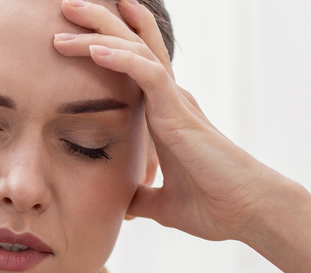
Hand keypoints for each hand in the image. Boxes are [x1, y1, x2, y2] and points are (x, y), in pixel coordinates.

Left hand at [54, 0, 287, 242]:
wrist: (245, 214)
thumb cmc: (212, 207)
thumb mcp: (162, 203)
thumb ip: (142, 197)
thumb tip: (124, 206)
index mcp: (165, 116)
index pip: (134, 69)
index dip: (108, 46)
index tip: (74, 36)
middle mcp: (171, 100)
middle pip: (132, 47)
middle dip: (98, 24)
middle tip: (65, 7)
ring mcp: (176, 103)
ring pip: (136, 51)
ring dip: (100, 32)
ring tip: (67, 13)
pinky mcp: (181, 113)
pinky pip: (148, 74)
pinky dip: (121, 59)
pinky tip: (95, 49)